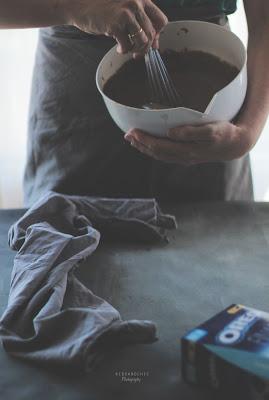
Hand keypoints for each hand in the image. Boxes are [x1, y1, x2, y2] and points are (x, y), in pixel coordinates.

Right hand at [63, 0, 166, 54]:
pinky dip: (123, 50)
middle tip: (136, 53)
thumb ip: (141, 22)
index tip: (151, 43)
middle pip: (152, 34)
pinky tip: (118, 48)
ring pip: (143, 41)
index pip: (161, 21)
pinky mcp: (116, 24)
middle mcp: (136, 3)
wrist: (80, 7)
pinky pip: (128, 45)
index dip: (158, 36)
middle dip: (145, 48)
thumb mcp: (126, 11)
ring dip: (135, 50)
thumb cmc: (103, 10)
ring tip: (127, 49)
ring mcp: (126, 13)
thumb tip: (155, 45)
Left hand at [124, 121, 253, 164]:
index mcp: (187, 150)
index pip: (160, 146)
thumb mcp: (211, 130)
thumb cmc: (223, 134)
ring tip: (133, 140)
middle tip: (127, 134)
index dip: (145, 140)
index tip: (133, 131)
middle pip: (156, 153)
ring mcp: (184, 158)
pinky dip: (154, 151)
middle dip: (141, 143)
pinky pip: (165, 156)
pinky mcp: (186, 157)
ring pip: (159, 156)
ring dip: (145, 148)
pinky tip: (148, 146)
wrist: (234, 146)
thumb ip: (191, 132)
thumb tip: (171, 133)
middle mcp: (183, 157)